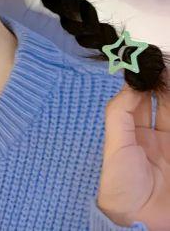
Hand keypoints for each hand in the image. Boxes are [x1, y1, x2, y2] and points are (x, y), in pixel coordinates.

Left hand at [97, 70, 169, 229]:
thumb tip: (130, 83)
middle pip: (162, 103)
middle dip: (164, 85)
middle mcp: (152, 135)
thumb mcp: (115, 142)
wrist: (138, 218)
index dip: (144, 82)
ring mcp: (169, 145)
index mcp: (131, 130)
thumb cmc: (120, 181)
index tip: (149, 65)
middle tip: (165, 68)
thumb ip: (120, 111)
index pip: (139, 99)